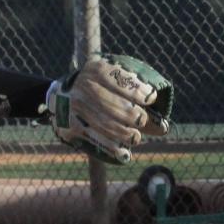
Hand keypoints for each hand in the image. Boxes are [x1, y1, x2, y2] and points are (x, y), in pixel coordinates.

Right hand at [49, 55, 172, 165]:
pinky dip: (113, 149)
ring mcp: (76, 108)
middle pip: (115, 106)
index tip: (151, 97)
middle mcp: (84, 87)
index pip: (120, 80)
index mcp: (96, 70)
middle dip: (135, 116)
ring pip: (108, 126)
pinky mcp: (72, 126)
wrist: (60, 96)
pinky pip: (96, 140)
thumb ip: (137, 95)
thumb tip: (163, 127)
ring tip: (135, 137)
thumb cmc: (99, 88)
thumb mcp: (112, 79)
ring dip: (128, 135)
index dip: (138, 91)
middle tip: (141, 120)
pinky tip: (125, 154)